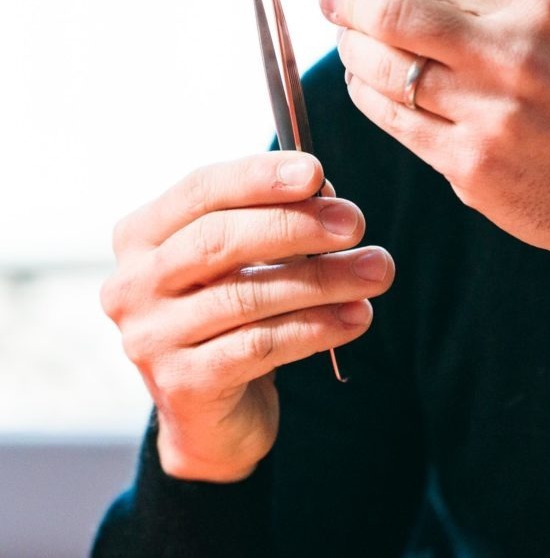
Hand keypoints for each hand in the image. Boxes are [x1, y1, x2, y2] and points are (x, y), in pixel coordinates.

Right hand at [100, 153, 393, 480]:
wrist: (212, 417)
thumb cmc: (230, 314)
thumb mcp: (240, 260)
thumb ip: (270, 220)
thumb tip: (324, 193)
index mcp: (141, 236)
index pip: (200, 190)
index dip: (258, 177)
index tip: (315, 171)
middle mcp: (133, 284)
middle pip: (219, 239)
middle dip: (294, 225)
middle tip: (354, 222)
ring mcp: (151, 339)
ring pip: (247, 295)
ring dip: (322, 279)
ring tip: (376, 270)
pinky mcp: (184, 386)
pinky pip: (261, 345)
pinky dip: (317, 327)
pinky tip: (358, 315)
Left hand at [320, 0, 549, 300]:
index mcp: (540, 5)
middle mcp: (512, 54)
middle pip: (390, 9)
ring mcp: (488, 115)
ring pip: (380, 66)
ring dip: (352, 46)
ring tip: (353, 39)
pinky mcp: (469, 167)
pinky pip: (391, 119)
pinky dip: (367, 93)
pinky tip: (371, 82)